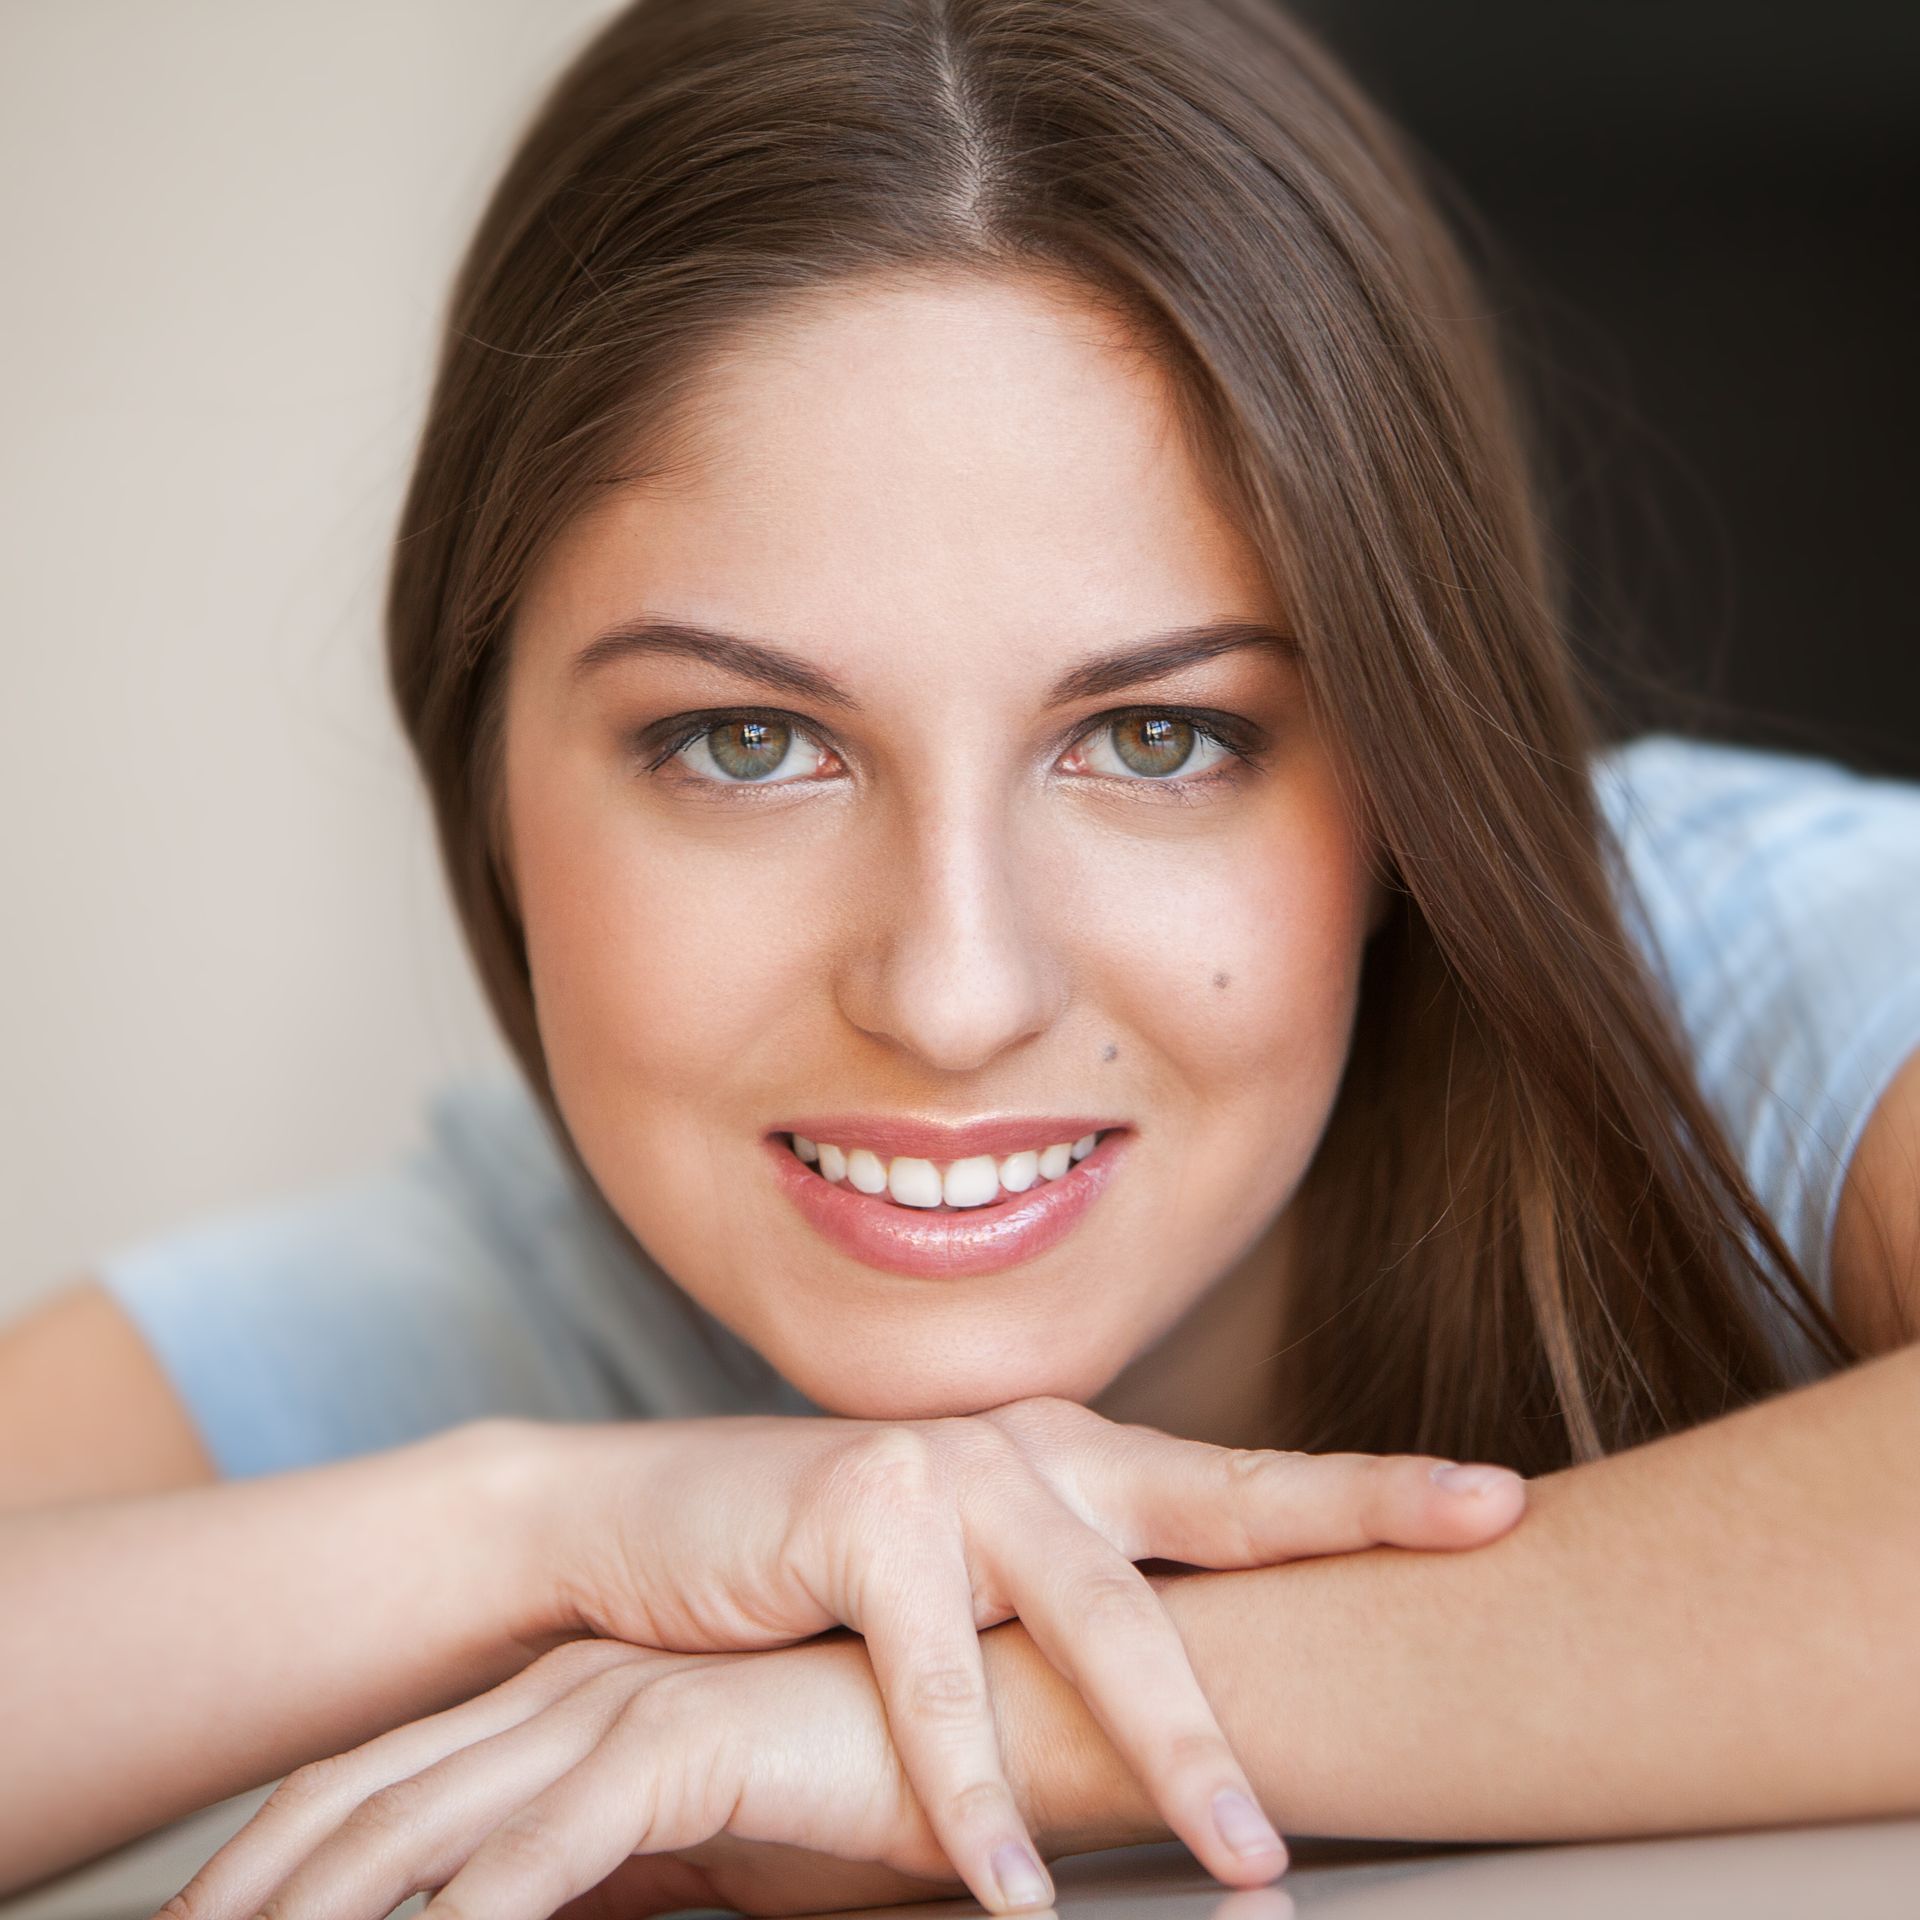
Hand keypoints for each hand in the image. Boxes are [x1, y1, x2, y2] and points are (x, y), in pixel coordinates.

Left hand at [163, 1632, 974, 1919]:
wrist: (1007, 1712)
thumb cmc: (870, 1787)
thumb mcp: (704, 1854)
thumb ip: (616, 1874)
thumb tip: (521, 1915)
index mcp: (565, 1712)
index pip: (381, 1785)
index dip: (275, 1860)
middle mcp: (571, 1698)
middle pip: (365, 1798)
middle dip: (252, 1890)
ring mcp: (619, 1713)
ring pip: (421, 1831)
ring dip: (321, 1913)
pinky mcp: (682, 1744)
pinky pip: (538, 1856)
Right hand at [517, 1397, 1526, 1908]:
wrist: (640, 1530)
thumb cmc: (824, 1577)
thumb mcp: (972, 1588)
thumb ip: (1068, 1621)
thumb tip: (1198, 1718)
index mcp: (1079, 1457)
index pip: (1247, 1484)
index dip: (1375, 1493)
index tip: (1501, 1504)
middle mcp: (1035, 1444)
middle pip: (1212, 1528)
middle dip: (1340, 1576)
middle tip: (1469, 1594)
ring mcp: (951, 1467)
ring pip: (1093, 1617)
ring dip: (1170, 1750)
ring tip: (1248, 1865)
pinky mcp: (857, 1509)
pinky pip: (933, 1678)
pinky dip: (972, 1792)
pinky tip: (1011, 1887)